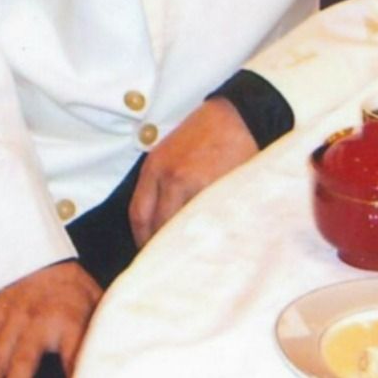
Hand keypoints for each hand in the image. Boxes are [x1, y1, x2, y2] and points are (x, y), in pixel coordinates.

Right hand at [0, 260, 101, 377]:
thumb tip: (112, 359)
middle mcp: (36, 320)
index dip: (76, 374)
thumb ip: (99, 337)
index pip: (75, 357)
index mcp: (69, 319)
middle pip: (21, 364)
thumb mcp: (96, 308)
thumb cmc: (73, 291)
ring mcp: (10, 317)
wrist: (44, 253)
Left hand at [129, 98, 257, 248]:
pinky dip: (209, 233)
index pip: (139, 215)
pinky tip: (215, 239)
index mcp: (154, 167)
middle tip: (174, 262)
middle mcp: (169, 177)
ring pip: (182, 228)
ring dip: (187, 244)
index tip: (152, 253)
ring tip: (194, 254)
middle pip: (157, 227)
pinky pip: (208, 221)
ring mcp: (193, 184)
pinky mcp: (218, 189)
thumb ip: (162, 184)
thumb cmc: (207, 134)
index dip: (143, 240)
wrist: (239, 115)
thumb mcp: (173, 152)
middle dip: (164, 247)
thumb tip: (159, 227)